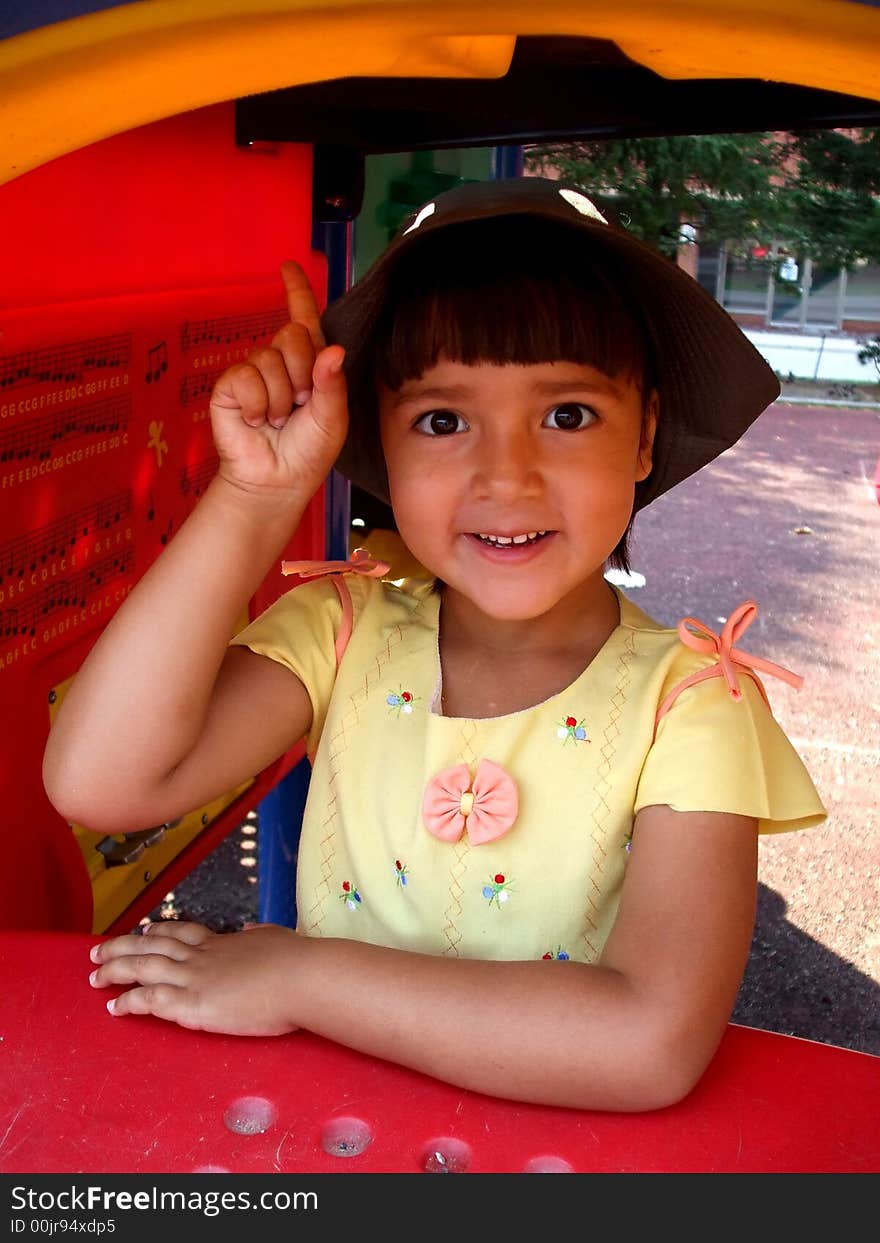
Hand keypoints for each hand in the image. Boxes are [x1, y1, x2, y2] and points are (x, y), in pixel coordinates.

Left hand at [89, 920, 302, 1035]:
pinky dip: (128, 1002)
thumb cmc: (296, 960)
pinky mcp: (193, 1004)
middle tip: (98, 951)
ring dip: (115, 970)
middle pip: (152, 945)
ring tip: (94, 976)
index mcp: (222, 942)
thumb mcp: (274, 937)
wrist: (301, 977)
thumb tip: (250, 931)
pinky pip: (150, 1000)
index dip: (158, 931)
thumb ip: (257, 936)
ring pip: (143, 967)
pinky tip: (114, 1007)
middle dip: (122, 947)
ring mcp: (195, 978)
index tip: (143, 931)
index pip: (181, 933)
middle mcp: (202, 957)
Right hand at [209, 261, 348, 500]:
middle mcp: (280, 362)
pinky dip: (258, 404)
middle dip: (302, 374)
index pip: (304, 319)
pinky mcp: (230, 386)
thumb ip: (332, 384)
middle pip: (293, 334)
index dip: (297, 291)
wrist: (276, 481)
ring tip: (277, 421)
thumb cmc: (307, 452)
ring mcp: (253, 372)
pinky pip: (247, 377)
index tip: (288, 266)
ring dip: (280, 398)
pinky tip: (256, 422)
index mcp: (310, 365)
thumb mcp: (332, 419)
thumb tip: (332, 349)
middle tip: (299, 406)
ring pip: (270, 359)